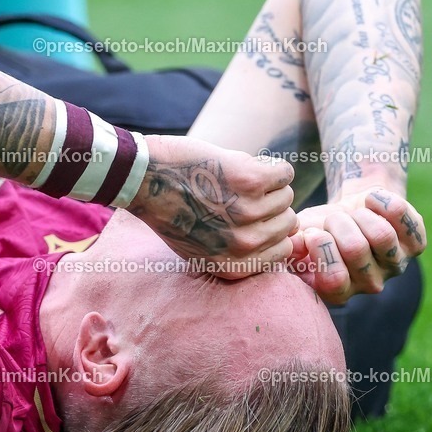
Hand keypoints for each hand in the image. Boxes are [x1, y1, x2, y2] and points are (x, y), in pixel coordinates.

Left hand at [127, 135, 297, 278]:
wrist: (143, 179)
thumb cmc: (170, 210)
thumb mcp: (200, 249)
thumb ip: (238, 251)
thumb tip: (287, 238)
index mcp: (234, 266)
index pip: (284, 250)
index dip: (271, 229)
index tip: (253, 216)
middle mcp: (243, 245)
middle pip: (288, 221)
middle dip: (269, 206)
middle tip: (239, 195)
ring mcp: (248, 213)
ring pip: (286, 195)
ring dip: (267, 184)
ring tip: (235, 181)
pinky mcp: (250, 181)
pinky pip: (284, 173)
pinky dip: (269, 165)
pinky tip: (244, 165)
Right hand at [289, 186, 426, 303]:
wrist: (351, 212)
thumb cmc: (319, 228)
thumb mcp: (300, 236)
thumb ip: (292, 244)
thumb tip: (293, 245)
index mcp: (337, 291)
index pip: (333, 278)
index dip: (320, 246)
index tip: (312, 231)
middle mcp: (369, 285)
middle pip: (355, 249)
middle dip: (337, 223)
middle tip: (333, 219)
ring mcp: (395, 266)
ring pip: (381, 234)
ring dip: (359, 214)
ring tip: (352, 213)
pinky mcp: (416, 245)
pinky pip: (401, 216)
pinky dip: (381, 200)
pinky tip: (371, 202)